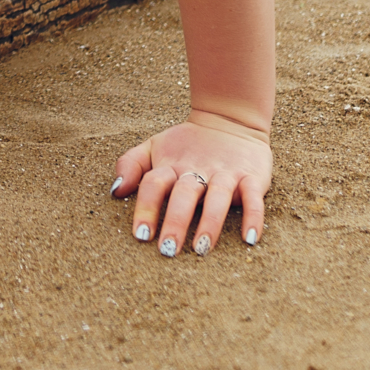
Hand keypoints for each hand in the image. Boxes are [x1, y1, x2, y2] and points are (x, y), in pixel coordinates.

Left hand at [110, 111, 271, 256]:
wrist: (230, 120)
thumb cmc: (186, 144)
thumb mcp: (154, 147)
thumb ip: (131, 165)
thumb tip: (115, 191)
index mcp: (171, 164)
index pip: (154, 184)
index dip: (146, 207)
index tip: (141, 235)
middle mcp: (198, 169)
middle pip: (184, 193)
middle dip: (175, 221)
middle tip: (168, 249)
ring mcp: (226, 173)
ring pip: (218, 197)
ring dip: (210, 222)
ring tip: (202, 248)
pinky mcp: (252, 177)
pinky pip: (254, 197)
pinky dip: (254, 217)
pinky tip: (250, 239)